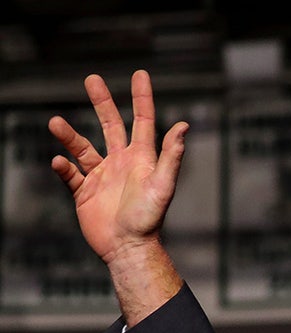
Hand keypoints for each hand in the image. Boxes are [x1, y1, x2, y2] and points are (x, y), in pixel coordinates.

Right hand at [48, 70, 187, 265]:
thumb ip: (172, 156)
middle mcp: (122, 163)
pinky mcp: (85, 193)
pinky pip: (70, 175)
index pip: (142, 121)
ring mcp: (102, 177)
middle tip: (92, 79)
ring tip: (54, 122)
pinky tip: (58, 162)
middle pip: (111, 125)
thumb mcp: (163, 185)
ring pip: (82, 147)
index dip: (141, 98)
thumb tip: (184, 126)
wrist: (129, 248)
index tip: (139, 74)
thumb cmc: (150, 219)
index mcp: (142, 159)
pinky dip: (63, 167)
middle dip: (102, 102)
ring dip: (68, 135)